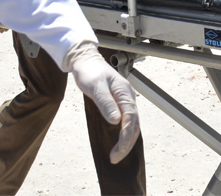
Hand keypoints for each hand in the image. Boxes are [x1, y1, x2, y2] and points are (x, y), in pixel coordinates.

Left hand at [64, 42, 139, 162]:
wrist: (86, 62)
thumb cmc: (90, 73)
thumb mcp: (95, 87)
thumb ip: (106, 103)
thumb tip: (116, 121)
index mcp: (125, 93)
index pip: (131, 120)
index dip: (125, 138)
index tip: (116, 153)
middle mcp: (128, 97)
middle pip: (134, 124)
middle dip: (126, 143)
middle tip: (114, 158)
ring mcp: (125, 100)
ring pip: (132, 124)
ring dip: (126, 140)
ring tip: (116, 154)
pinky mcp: (119, 103)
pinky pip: (126, 121)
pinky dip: (124, 133)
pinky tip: (118, 141)